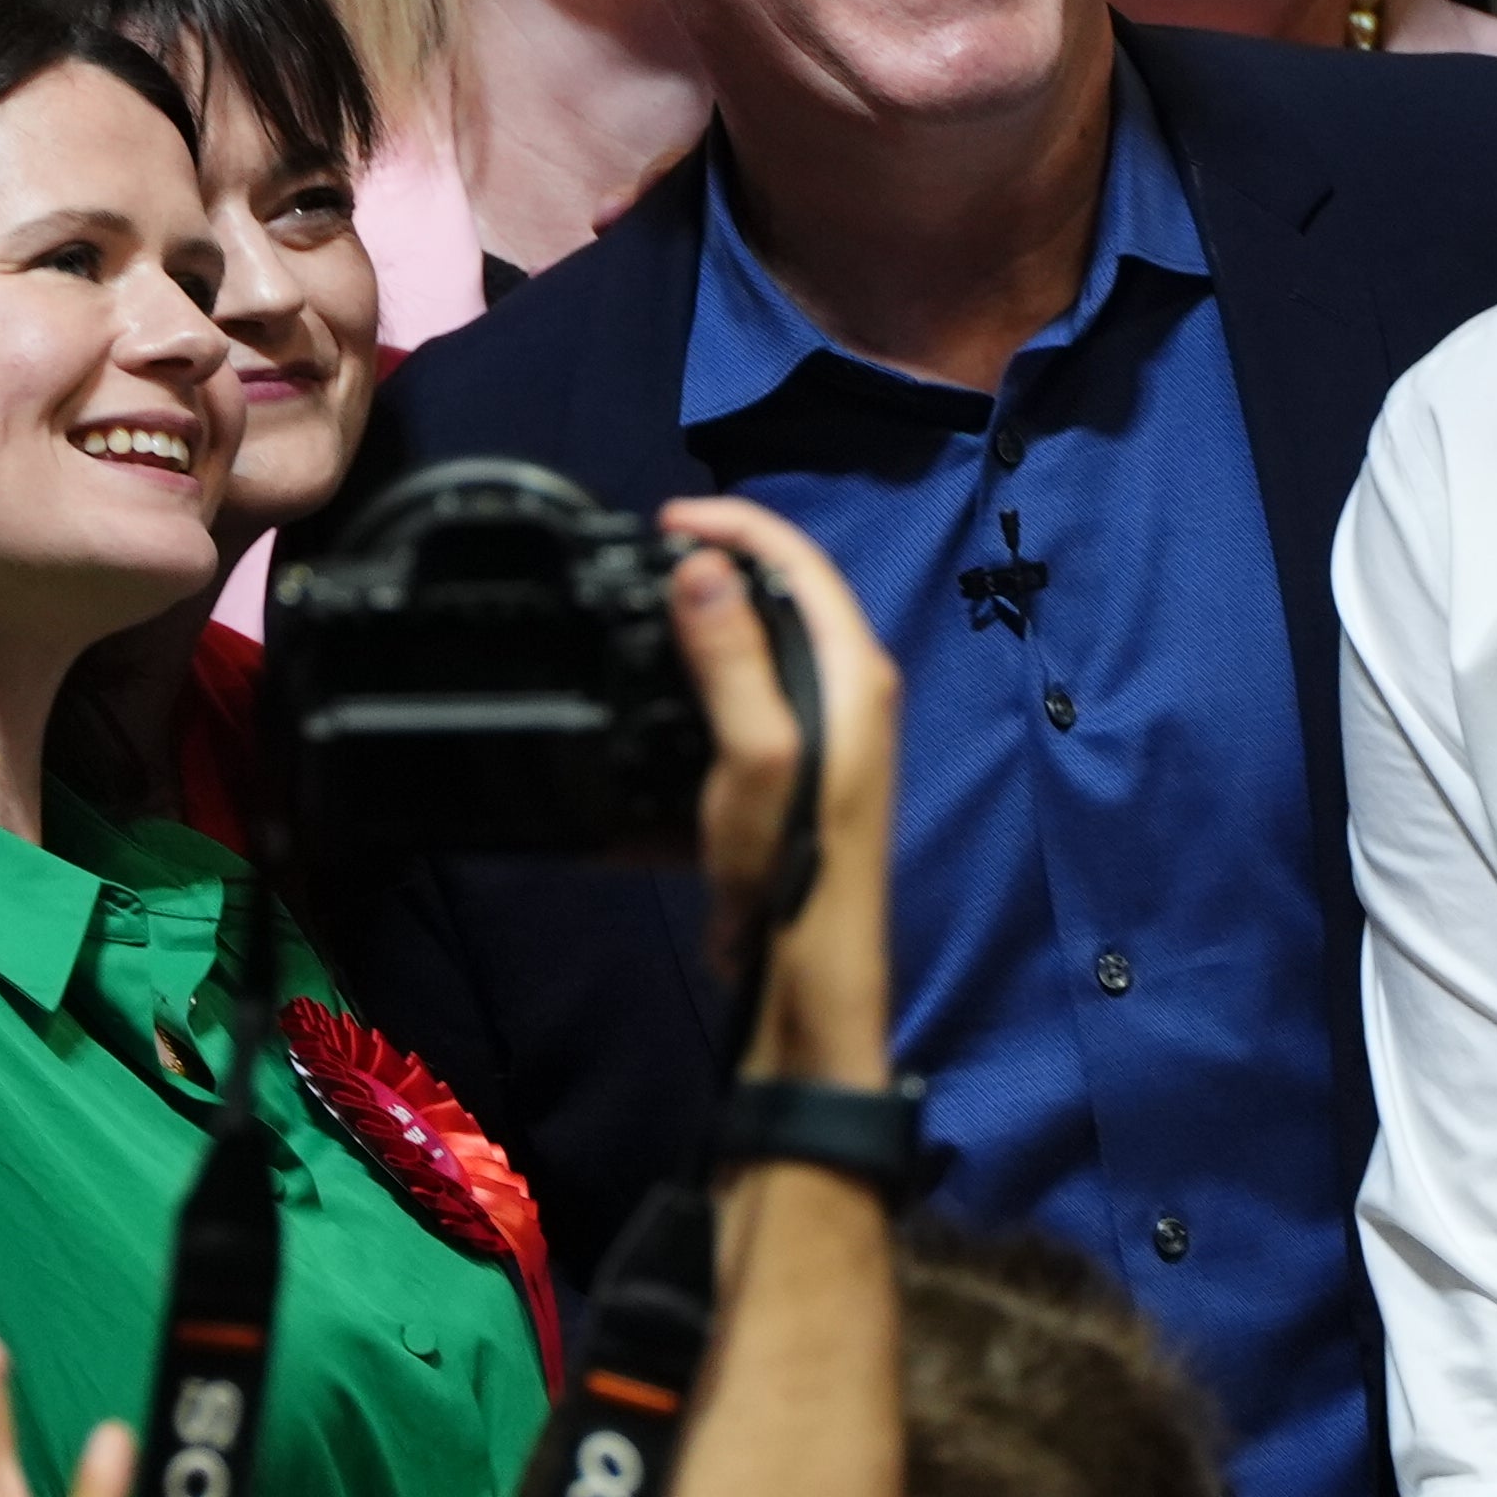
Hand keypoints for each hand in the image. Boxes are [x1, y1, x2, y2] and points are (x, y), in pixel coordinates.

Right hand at [657, 494, 898, 1092]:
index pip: (800, 564)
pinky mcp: (797, 771)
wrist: (803, 975)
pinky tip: (663, 691)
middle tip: (646, 558)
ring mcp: (826, 733)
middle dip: (720, 564)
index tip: (664, 520)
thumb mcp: (756, 754)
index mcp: (852, 674)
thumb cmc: (792, 867)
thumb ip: (734, 658)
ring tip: (645, 611)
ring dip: (712, 620)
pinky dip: (709, 679)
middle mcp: (848, 692)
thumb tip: (702, 566)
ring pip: (767, 646)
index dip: (736, 527)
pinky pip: (752, 699)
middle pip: (786, 596)